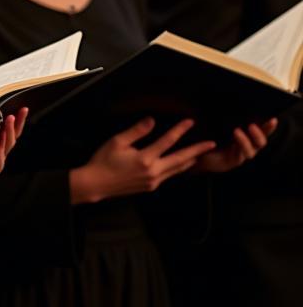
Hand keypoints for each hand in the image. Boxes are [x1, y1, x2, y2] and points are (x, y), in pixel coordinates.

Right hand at [70, 117, 215, 203]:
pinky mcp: (151, 186)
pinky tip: (181, 164)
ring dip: (190, 161)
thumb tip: (152, 120)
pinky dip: (178, 168)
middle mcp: (153, 171)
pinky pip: (169, 175)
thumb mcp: (117, 141)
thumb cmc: (103, 161)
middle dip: (197, 150)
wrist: (96, 184)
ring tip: (201, 154)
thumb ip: (136, 131)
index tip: (190, 121)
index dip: (180, 130)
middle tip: (211, 144)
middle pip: (181, 159)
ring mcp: (153, 181)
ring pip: (177, 169)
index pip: (167, 141)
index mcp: (145, 159)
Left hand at [193, 118, 275, 172]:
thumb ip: (227, 117)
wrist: (197, 152)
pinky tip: (231, 143)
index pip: (261, 131)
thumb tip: (229, 99)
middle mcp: (247, 147)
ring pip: (250, 151)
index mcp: (247, 137)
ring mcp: (240, 156)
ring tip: (236, 131)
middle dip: (260, 134)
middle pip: (261, 143)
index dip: (268, 127)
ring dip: (245, 141)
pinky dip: (236, 150)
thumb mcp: (218, 125)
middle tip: (252, 125)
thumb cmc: (209, 136)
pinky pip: (238, 157)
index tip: (272, 119)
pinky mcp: (231, 162)